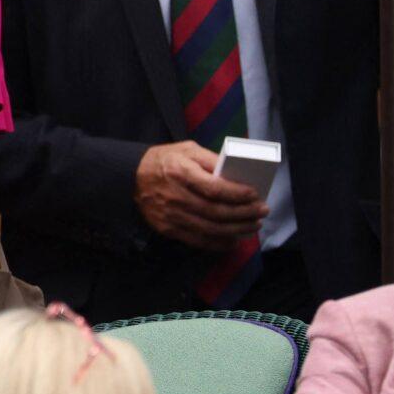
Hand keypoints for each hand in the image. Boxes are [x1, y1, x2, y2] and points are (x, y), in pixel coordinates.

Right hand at [133, 141, 265, 249]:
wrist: (131, 177)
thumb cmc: (164, 160)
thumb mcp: (186, 150)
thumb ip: (211, 160)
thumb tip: (236, 173)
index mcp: (180, 172)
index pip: (214, 188)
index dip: (237, 194)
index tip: (255, 194)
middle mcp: (175, 196)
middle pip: (216, 212)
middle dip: (244, 214)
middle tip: (262, 212)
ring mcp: (171, 216)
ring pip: (210, 229)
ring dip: (236, 230)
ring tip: (253, 226)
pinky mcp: (168, 229)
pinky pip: (198, 241)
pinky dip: (219, 243)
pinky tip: (233, 239)